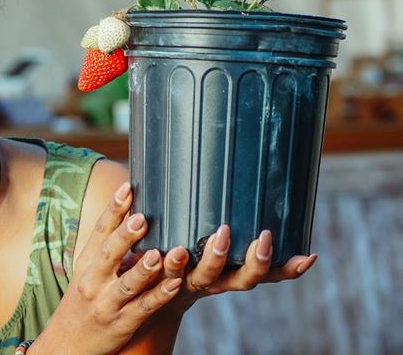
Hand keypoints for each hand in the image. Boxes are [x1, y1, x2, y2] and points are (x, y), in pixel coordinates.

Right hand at [34, 182, 180, 354]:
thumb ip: (107, 246)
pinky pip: (143, 309)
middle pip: (109, 255)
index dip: (113, 209)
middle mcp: (93, 281)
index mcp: (86, 263)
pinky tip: (174, 285)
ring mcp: (107, 303)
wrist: (67, 344)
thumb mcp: (87, 271)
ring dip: (143, 269)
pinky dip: (159, 297)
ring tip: (158, 253)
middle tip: (142, 217)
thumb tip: (131, 213)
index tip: (126, 187)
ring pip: (127, 284)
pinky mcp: (122, 324)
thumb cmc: (84, 299)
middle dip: (125, 236)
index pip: (99, 231)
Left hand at [159, 225, 318, 311]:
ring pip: (206, 275)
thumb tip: (255, 167)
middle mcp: (217, 280)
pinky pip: (165, 271)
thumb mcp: (210, 236)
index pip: (268, 274)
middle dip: (257, 262)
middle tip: (263, 239)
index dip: (288, 269)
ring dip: (214, 257)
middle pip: (243, 280)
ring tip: (219, 236)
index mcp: (233, 273)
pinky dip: (168, 262)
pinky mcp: (161, 276)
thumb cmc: (185, 250)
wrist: (147, 286)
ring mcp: (189, 280)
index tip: (308, 257)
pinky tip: (164, 250)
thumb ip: (229, 216)